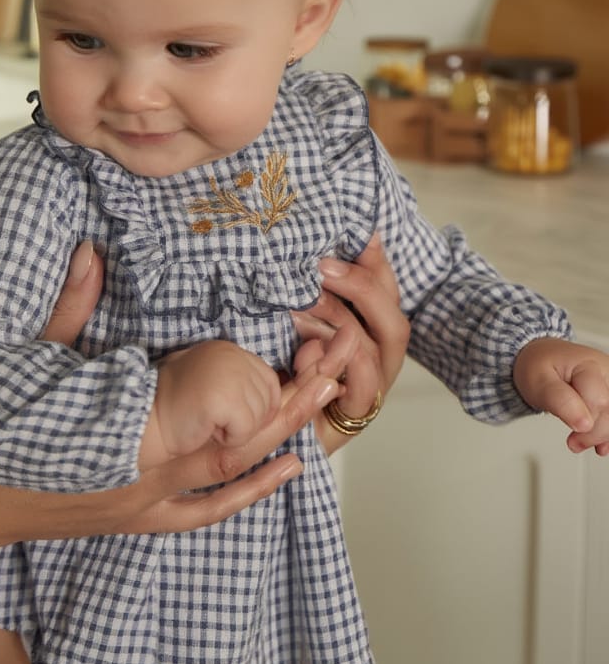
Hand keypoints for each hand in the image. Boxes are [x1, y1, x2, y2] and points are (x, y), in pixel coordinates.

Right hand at [29, 239, 342, 527]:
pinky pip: (209, 511)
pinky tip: (291, 468)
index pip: (209, 405)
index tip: (286, 341)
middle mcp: (146, 471)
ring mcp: (146, 500)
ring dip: (283, 433)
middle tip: (335, 355)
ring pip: (233, 472)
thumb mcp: (28, 357)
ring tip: (325, 396)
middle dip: (292, 395)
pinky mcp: (141, 519)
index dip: (253, 377)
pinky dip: (253, 490)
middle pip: (239, 437)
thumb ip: (69, 306)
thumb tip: (89, 250)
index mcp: (124, 429)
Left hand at [291, 233, 409, 452]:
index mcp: (372, 333)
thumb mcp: (295, 324)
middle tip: (320, 266)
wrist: (271, 430)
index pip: (387, 292)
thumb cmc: (285, 372)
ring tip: (300, 300)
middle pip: (392, 318)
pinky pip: (361, 386)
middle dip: (360, 287)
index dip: (378, 263)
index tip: (365, 233)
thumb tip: (301, 250)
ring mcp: (372, 388)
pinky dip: (338, 362)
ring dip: (337, 319)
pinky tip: (306, 347)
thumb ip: (307, 294)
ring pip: (372, 347)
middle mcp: (380, 360)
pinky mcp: (355, 415)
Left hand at [512, 338, 608, 455]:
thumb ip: (560, 400)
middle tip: (573, 443)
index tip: (572, 439)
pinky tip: (599, 444)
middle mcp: (605, 371)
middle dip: (593, 433)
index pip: (599, 401)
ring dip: (603, 435)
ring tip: (583, 443)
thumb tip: (584, 424)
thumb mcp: (538, 381)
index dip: (586, 423)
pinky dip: (607, 433)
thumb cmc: (539, 366)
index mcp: (588, 364)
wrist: (541, 358)